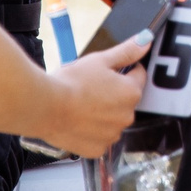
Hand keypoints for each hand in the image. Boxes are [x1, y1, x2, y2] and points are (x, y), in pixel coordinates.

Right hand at [34, 36, 150, 155]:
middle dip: (113, 93)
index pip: (138, 75)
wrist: (45, 107)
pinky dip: (92, 131)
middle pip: (125, 100)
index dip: (124, 70)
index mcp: (131, 92)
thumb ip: (126, 52)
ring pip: (112, 120)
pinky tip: (78, 120)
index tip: (109, 71)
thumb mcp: (100, 59)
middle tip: (90, 87)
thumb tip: (146, 41)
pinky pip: (100, 138)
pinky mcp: (97, 149)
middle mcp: (127, 116)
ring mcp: (112, 135)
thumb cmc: (71, 82)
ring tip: (81, 104)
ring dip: (103, 114)